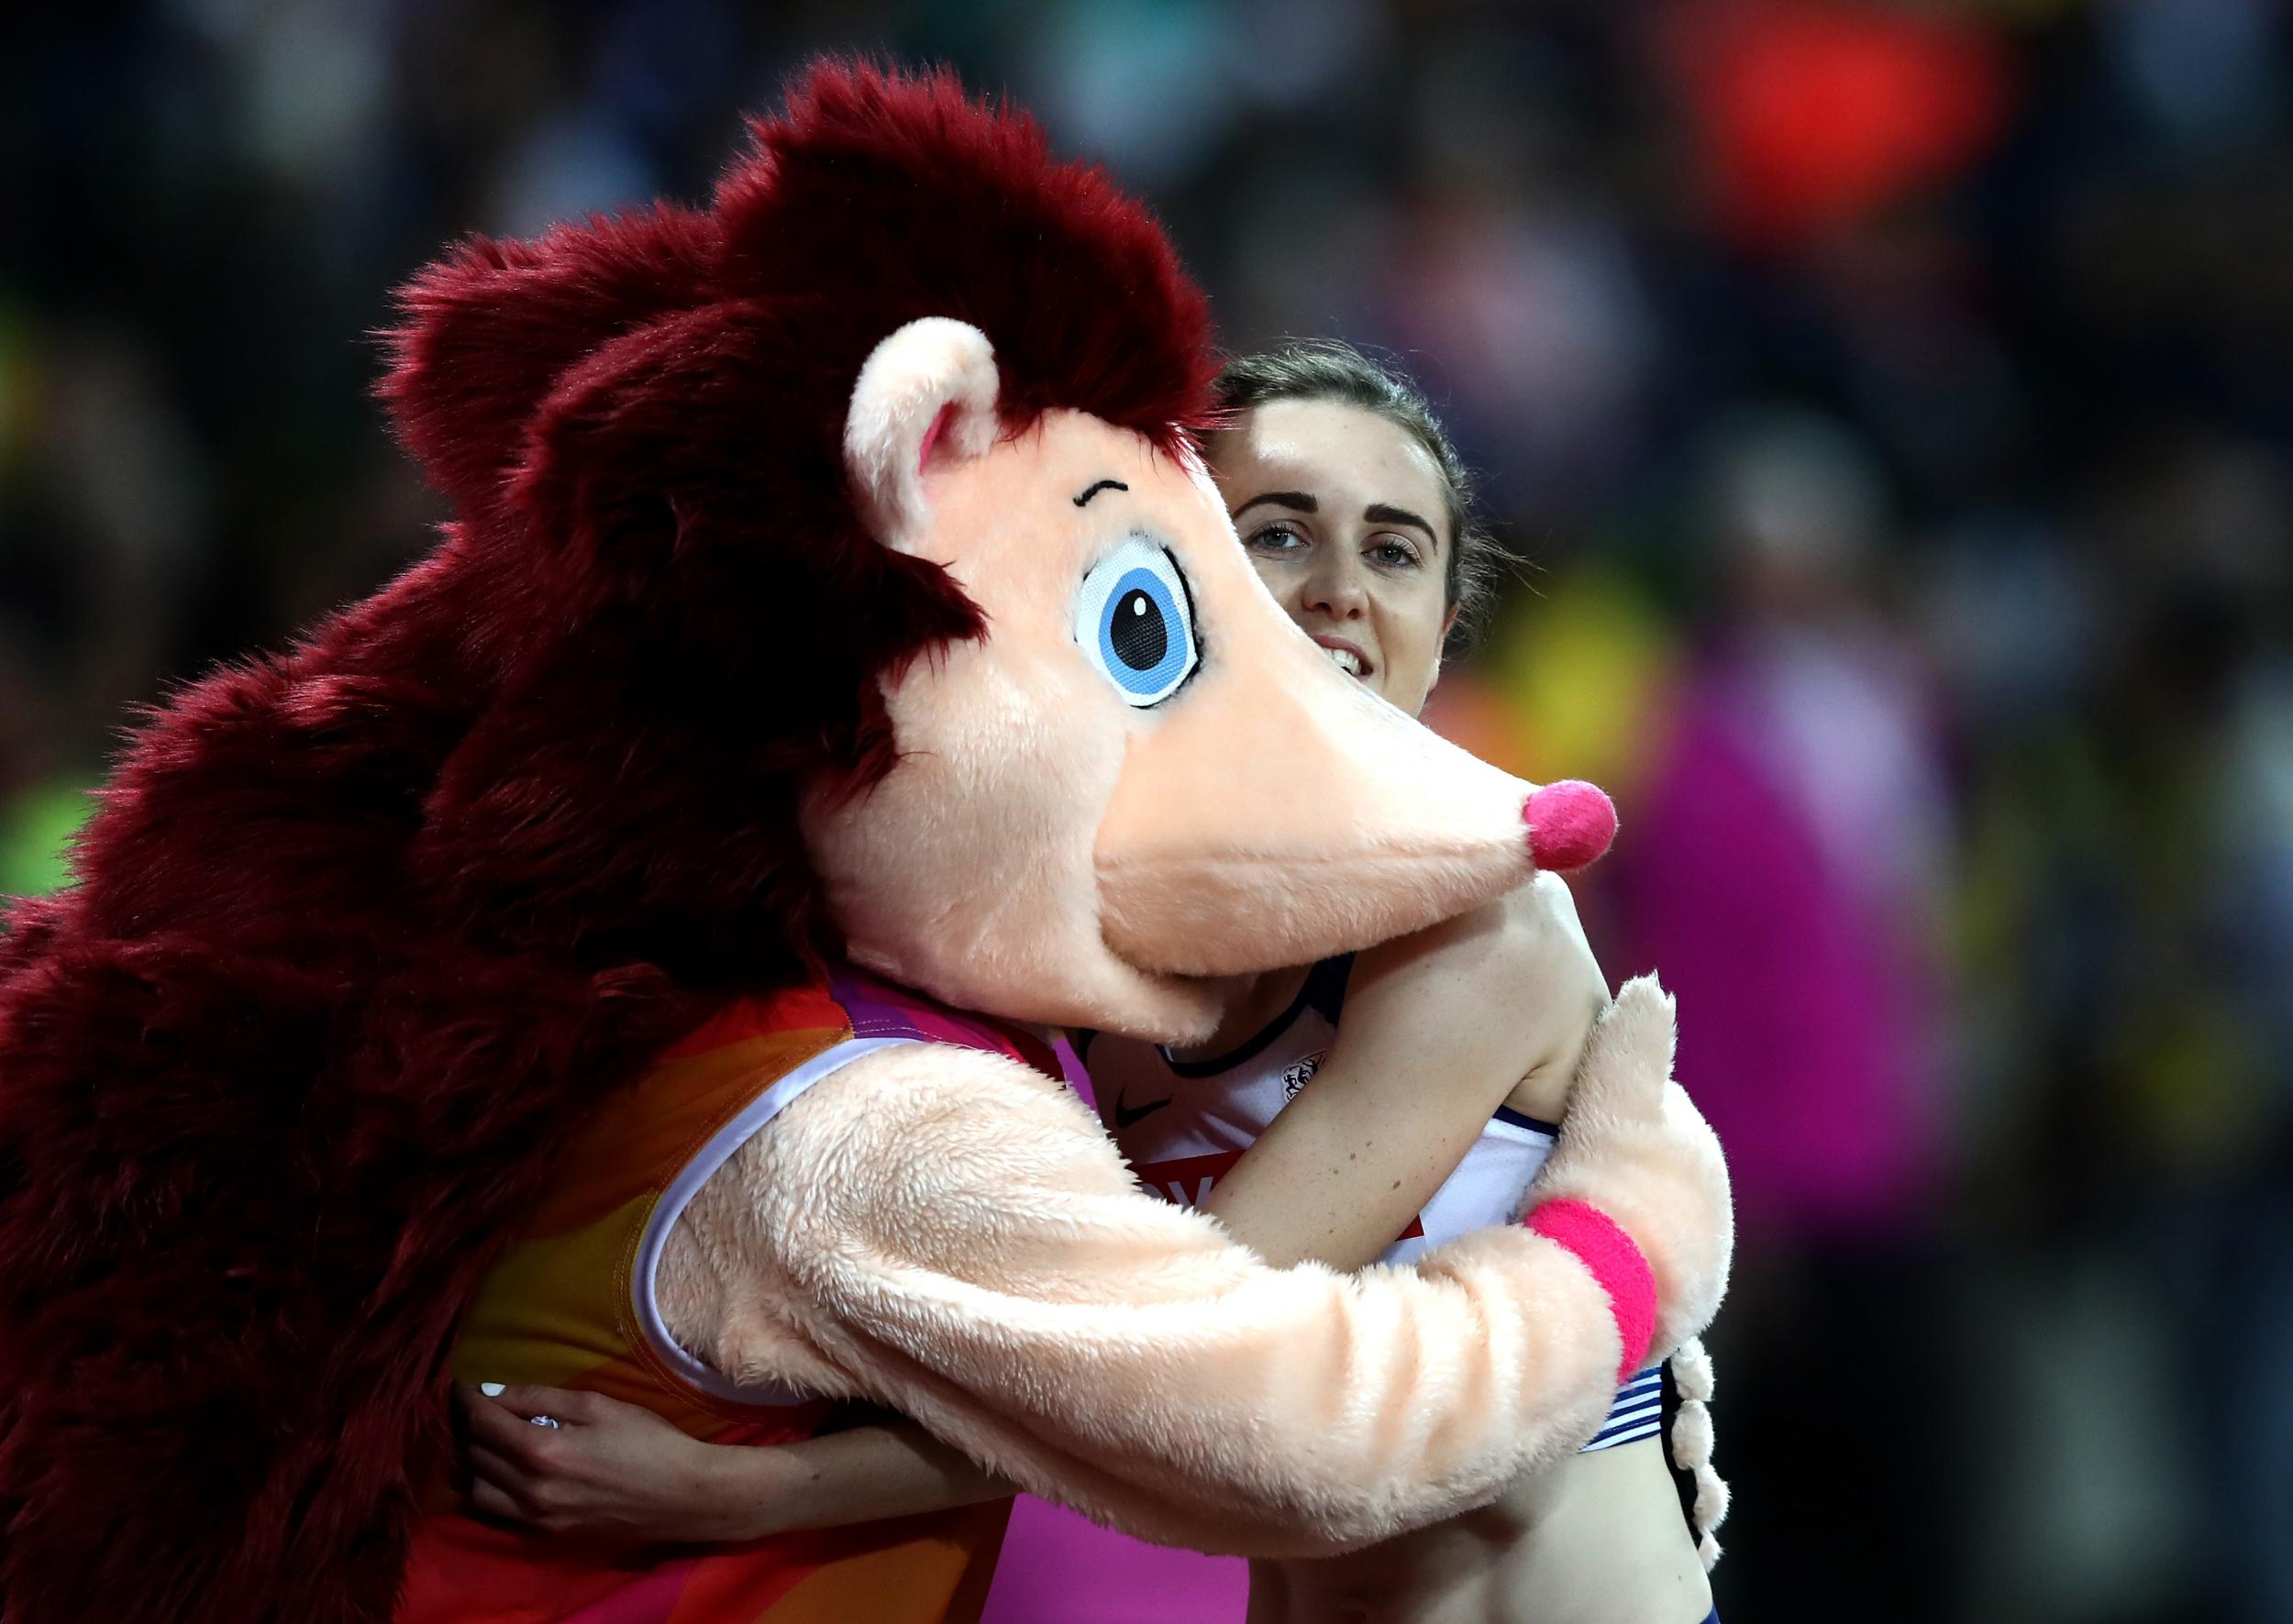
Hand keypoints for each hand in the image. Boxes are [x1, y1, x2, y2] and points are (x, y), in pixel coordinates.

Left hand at [453, 1382, 766, 1544]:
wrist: (682, 1496)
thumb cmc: (647, 1441)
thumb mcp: (597, 1405)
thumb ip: (541, 1399)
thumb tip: (497, 1394)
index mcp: (541, 1451)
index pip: (482, 1422)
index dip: (466, 1398)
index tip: (462, 1383)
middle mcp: (529, 1491)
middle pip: (474, 1456)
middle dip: (470, 1427)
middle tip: (478, 1407)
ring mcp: (536, 1520)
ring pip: (478, 1491)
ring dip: (476, 1464)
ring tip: (491, 1443)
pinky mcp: (547, 1537)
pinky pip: (500, 1514)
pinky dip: (494, 1491)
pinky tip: (508, 1474)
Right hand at [1530, 976, 1732, 1357]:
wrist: (1598, 1303)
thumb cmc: (1605, 1192)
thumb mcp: (1616, 1100)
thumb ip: (1634, 1040)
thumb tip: (1652, 985)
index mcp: (1702, 1160)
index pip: (1651, 1111)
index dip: (1601, 1101)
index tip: (1553, 1106)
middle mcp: (1712, 1222)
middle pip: (1643, 1173)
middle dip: (1606, 1165)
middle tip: (1539, 1165)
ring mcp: (1691, 1280)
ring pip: (1633, 1230)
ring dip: (1601, 1222)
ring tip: (1541, 1218)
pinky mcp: (1662, 1327)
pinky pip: (1622, 1281)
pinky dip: (1597, 1269)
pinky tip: (1560, 1268)